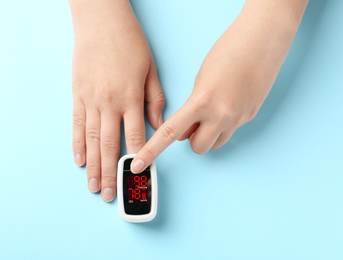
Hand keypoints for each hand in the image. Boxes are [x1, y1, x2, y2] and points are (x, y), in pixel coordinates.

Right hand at [69, 0, 163, 200]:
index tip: (138, 178)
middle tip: (109, 193)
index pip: (135, 136)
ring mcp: (90, 100)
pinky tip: (79, 160)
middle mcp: (109, 102)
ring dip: (93, 165)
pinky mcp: (77, 95)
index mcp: (130, 97)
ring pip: (92, 140)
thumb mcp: (150, 70)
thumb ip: (154, 100)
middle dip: (111, 173)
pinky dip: (77, 144)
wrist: (101, 22)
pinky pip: (76, 124)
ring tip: (92, 185)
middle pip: (110, 145)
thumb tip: (157, 126)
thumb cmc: (129, 44)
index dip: (138, 159)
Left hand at [131, 0, 307, 172]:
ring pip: (215, 144)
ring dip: (208, 135)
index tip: (138, 163)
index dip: (151, 150)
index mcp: (201, 101)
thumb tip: (188, 129)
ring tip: (212, 113)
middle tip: (193, 123)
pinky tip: (229, 103)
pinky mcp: (251, 117)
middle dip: (192, 139)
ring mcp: (238, 118)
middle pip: (197, 147)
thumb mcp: (200, 79)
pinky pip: (231, 131)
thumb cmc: (228, 51)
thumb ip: (192, 107)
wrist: (262, 41)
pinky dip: (224, 124)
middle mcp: (220, 115)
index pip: (170, 133)